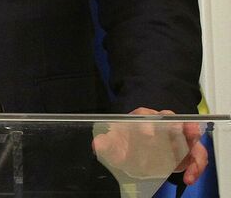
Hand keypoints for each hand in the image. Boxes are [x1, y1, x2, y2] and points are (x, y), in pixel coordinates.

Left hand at [92, 107, 206, 184]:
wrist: (136, 155)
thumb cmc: (125, 146)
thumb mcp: (114, 146)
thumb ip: (107, 145)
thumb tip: (97, 144)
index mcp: (141, 119)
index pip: (145, 115)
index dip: (147, 122)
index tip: (147, 133)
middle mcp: (161, 124)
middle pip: (172, 120)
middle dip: (179, 126)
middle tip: (183, 133)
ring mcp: (176, 137)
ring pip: (189, 136)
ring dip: (193, 146)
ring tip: (193, 160)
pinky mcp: (187, 152)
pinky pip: (196, 155)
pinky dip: (196, 166)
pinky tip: (189, 177)